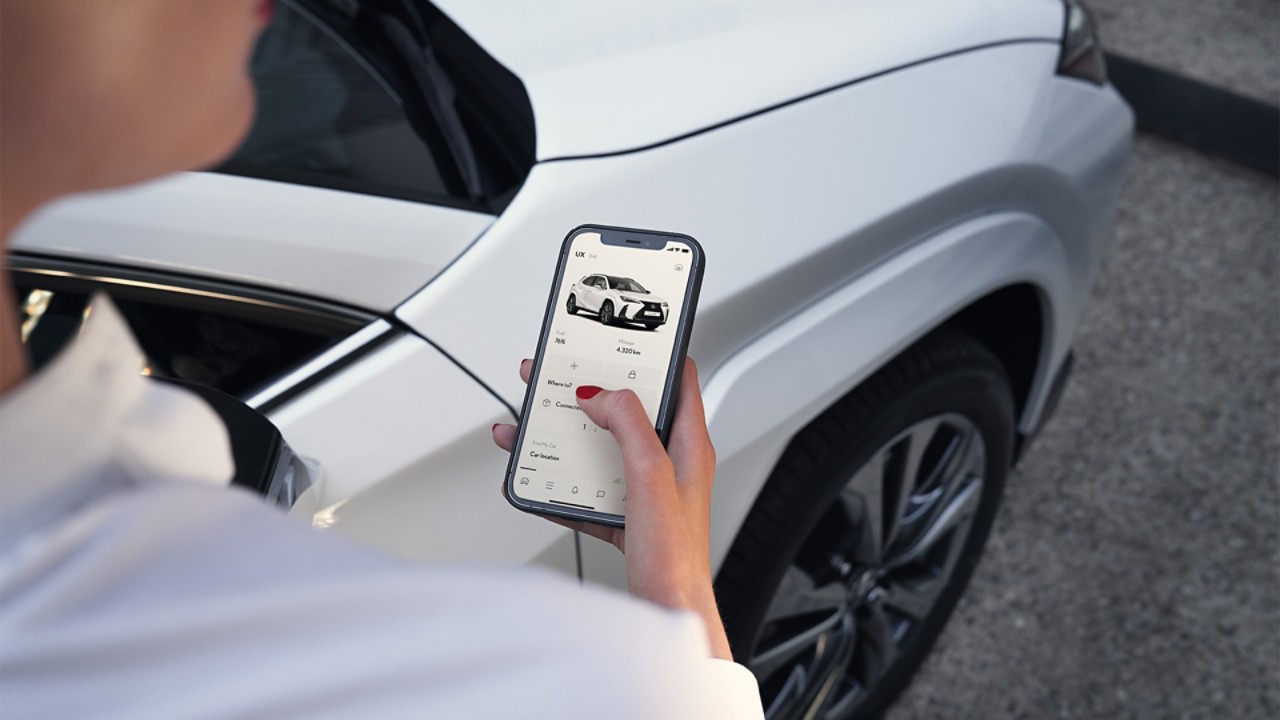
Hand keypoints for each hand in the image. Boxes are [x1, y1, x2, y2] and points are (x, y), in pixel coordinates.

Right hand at [492, 358, 732, 660]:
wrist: (668, 611)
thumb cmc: (676, 555)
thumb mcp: (651, 474)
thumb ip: (626, 424)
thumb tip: (601, 392)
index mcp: (687, 444)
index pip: (678, 379)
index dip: (652, 352)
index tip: (621, 335)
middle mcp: (667, 462)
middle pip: (624, 409)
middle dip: (587, 388)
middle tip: (553, 372)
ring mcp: (643, 488)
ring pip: (597, 447)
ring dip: (562, 434)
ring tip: (529, 422)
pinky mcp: (622, 514)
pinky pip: (584, 486)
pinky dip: (558, 479)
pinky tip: (535, 476)